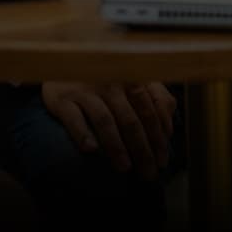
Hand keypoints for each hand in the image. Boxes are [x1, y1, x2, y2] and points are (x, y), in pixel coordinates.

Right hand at [42, 81, 175, 180]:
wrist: (62, 58)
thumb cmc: (103, 75)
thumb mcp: (132, 78)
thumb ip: (155, 96)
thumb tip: (169, 125)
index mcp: (129, 78)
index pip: (150, 110)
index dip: (158, 137)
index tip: (162, 160)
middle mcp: (109, 83)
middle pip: (130, 120)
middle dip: (142, 150)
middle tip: (148, 174)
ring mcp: (85, 90)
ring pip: (105, 120)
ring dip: (117, 146)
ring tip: (124, 167)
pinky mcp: (62, 98)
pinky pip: (73, 117)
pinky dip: (82, 134)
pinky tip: (91, 150)